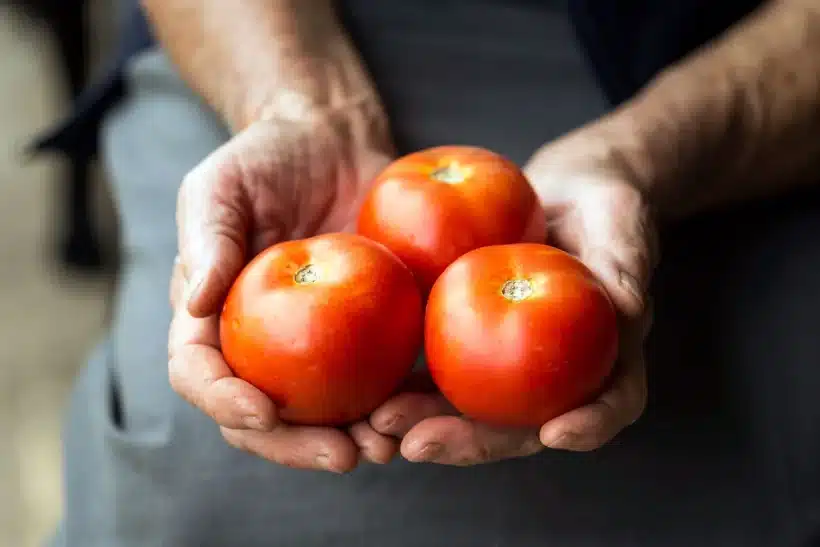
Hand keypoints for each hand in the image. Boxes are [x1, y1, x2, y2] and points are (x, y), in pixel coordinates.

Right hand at [168, 97, 399, 472]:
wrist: (331, 139)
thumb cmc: (264, 158)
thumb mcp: (220, 187)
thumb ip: (206, 241)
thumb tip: (197, 305)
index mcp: (212, 316)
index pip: (200, 372)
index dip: (223, 401)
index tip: (261, 412)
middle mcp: (260, 342)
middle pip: (264, 416)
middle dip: (296, 445)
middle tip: (341, 455)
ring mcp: (314, 343)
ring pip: (323, 411)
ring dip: (352, 439)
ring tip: (386, 447)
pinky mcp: (366, 331)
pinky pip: (378, 375)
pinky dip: (396, 402)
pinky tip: (420, 411)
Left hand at [370, 124, 658, 464]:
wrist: (560, 191)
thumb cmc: (604, 202)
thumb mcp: (621, 218)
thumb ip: (625, 257)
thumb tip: (628, 304)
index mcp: (609, 354)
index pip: (614, 400)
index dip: (591, 424)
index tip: (556, 433)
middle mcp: (559, 373)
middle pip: (524, 424)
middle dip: (473, 441)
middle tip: (420, 444)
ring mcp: (513, 366)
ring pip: (473, 409)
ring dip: (426, 422)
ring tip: (380, 422)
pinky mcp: (473, 343)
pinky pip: (441, 368)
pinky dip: (407, 382)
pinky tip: (371, 383)